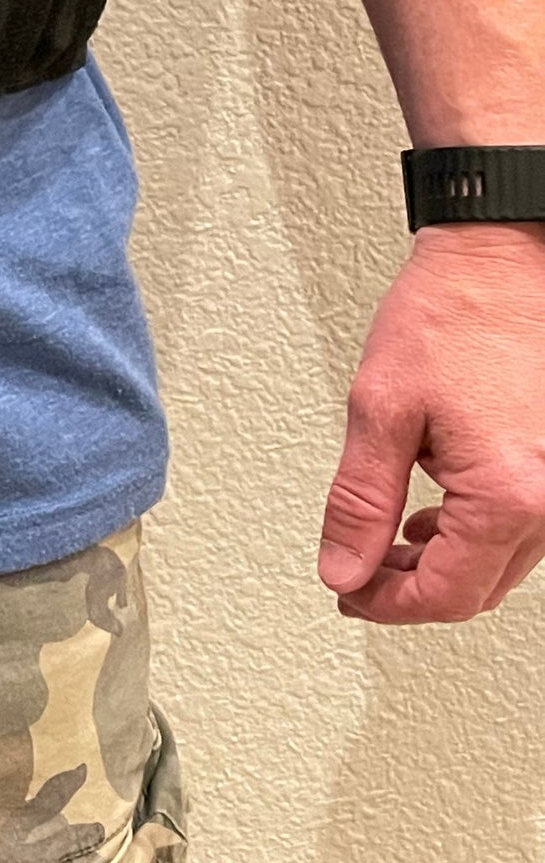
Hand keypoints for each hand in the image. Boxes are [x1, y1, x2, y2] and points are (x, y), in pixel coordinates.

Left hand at [320, 225, 544, 622]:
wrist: (501, 258)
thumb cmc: (451, 314)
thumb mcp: (380, 411)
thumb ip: (360, 501)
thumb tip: (343, 567)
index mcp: (508, 494)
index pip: (447, 595)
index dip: (387, 604)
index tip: (347, 593)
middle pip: (478, 589)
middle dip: (411, 590)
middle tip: (356, 572)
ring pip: (501, 564)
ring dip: (443, 563)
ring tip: (386, 540)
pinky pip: (520, 526)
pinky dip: (472, 534)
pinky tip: (433, 514)